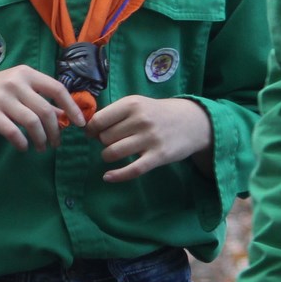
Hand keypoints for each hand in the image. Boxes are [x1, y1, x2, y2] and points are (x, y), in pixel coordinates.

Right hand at [0, 65, 86, 149]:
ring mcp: (1, 97)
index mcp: (25, 73)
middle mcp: (15, 82)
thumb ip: (38, 99)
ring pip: (32, 122)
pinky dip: (22, 142)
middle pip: (46, 110)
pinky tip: (23, 147)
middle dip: (55, 131)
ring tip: (40, 148)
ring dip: (41, 139)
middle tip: (55, 144)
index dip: (72, 107)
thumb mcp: (15, 89)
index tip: (81, 124)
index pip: (57, 88)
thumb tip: (65, 114)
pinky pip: (13, 132)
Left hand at [88, 95, 211, 182]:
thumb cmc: (157, 113)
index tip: (92, 133)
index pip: (99, 120)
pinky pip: (132, 170)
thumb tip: (89, 129)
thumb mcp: (137, 104)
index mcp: (132, 104)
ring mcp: (150, 139)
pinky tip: (107, 177)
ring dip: (107, 156)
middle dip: (102, 142)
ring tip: (113, 153)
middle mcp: (140, 120)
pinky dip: (117, 175)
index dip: (91, 129)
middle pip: (105, 138)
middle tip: (111, 141)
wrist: (192, 122)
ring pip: (113, 153)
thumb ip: (115, 113)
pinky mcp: (158, 156)